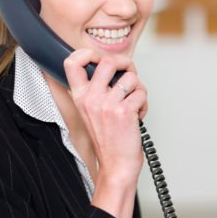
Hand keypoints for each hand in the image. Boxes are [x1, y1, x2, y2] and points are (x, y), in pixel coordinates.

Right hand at [63, 50, 147, 184]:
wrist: (115, 165)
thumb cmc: (108, 140)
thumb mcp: (91, 112)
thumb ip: (97, 90)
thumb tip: (114, 68)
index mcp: (79, 96)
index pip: (72, 62)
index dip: (88, 52)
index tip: (100, 58)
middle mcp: (90, 98)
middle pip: (108, 60)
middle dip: (126, 64)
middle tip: (129, 76)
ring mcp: (107, 104)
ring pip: (132, 77)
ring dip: (139, 89)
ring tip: (134, 104)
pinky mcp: (124, 112)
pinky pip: (141, 93)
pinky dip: (144, 103)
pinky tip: (138, 115)